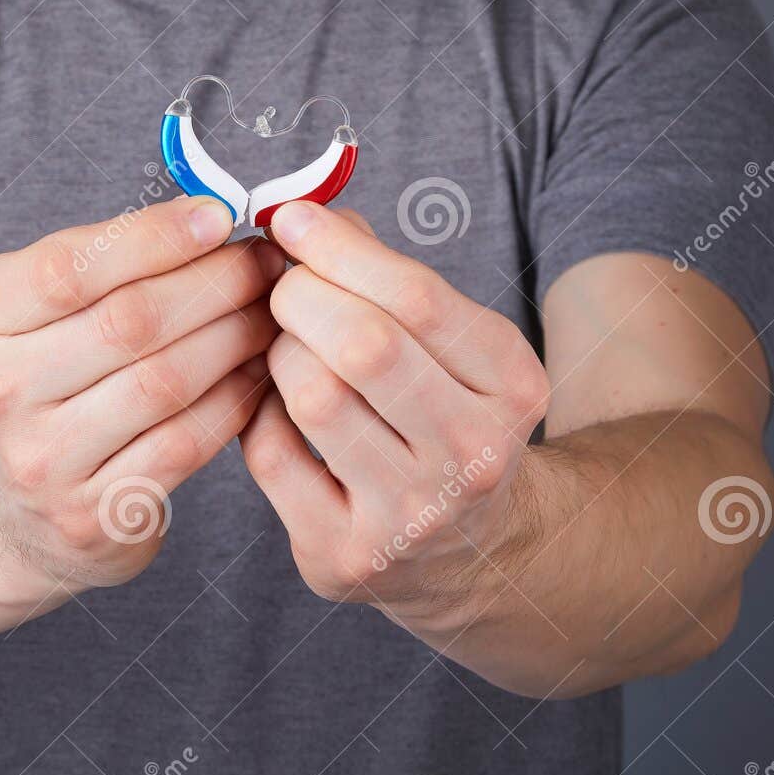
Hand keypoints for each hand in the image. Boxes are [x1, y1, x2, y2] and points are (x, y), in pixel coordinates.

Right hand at [0, 197, 282, 590]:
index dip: (155, 237)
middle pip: (128, 322)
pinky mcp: (91, 514)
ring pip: (164, 382)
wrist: (16, 508)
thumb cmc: (50, 381)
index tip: (219, 216)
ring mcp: (41, 461)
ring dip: (235, 338)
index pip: (69, 268)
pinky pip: (185, 442)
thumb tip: (210, 215)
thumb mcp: (42, 310)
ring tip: (269, 312)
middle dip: (214, 284)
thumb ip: (108, 260)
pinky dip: (234, 399)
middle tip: (264, 265)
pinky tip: (259, 371)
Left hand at [240, 201, 549, 621]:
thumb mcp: (453, 348)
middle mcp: (472, 457)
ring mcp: (409, 516)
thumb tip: (307, 220)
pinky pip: (271, 452)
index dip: (342, 249)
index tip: (294, 219)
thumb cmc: (443, 419)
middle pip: (364, 346)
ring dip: (280, 351)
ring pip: (312, 396)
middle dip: (303, 295)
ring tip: (287, 344)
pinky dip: (259, 411)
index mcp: (513, 388)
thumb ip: (388, 280)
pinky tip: (277, 404)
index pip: (419, 299)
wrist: (467, 550)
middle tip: (284, 284)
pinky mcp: (344, 555)